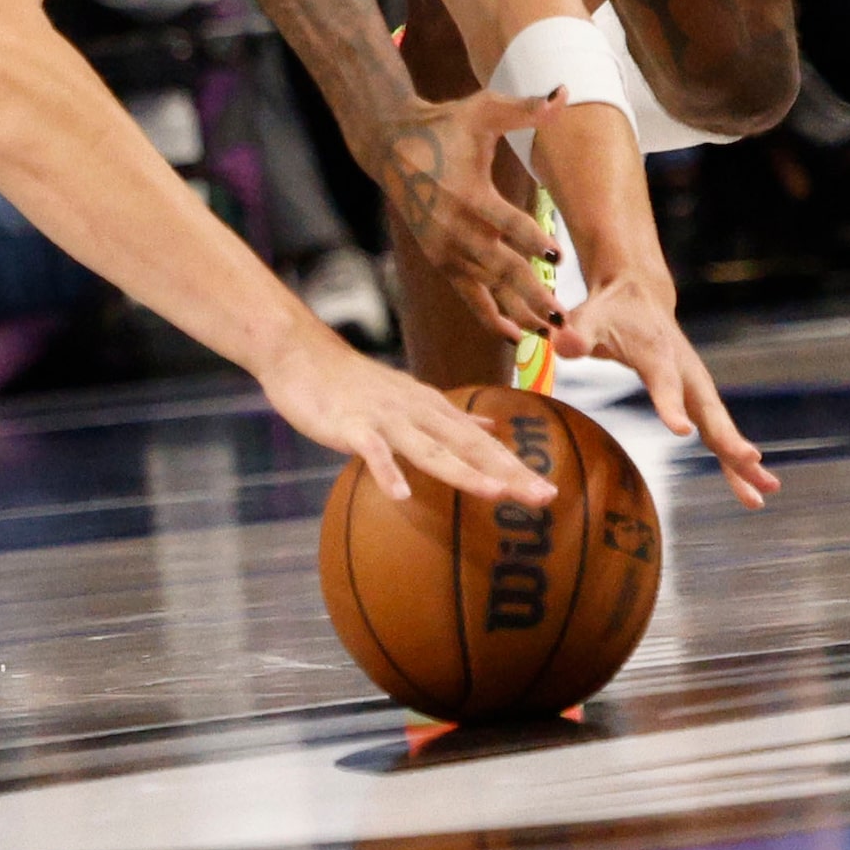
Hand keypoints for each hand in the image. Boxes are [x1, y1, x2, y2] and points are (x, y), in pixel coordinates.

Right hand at [260, 326, 558, 505]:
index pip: (481, 441)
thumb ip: (448, 415)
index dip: (514, 466)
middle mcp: (416, 411)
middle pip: (468, 445)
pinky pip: (372, 451)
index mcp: (431, 408)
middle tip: (544, 497)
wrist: (300, 352)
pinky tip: (401, 496)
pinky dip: (387, 471)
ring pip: (429, 448)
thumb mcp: (408, 395)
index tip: (549, 492)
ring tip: (495, 494)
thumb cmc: (351, 381)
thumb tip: (489, 425)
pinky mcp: (351, 424)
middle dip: (507, 471)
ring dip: (463, 470)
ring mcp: (384, 418)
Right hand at [377, 89, 568, 344]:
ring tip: (553, 334)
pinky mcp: (441, 261)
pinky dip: (492, 317)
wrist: (391, 146)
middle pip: (500, 267)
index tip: (558, 257)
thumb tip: (564, 92)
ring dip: (519, 311)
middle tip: (563, 318)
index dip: (532, 239)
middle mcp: (455, 228)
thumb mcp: (483, 110)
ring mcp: (446, 249)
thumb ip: (525, 108)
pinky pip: (469, 296)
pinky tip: (519, 338)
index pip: (505, 222)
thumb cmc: (446, 125)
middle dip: (532, 294)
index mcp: (468, 193)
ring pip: (488, 289)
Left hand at [561, 275, 780, 508]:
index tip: (682, 431)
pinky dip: (735, 460)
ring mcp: (697, 386)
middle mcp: (686, 372)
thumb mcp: (587, 318)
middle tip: (750, 462)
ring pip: (721, 426)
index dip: (671, 405)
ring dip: (742, 459)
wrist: (639, 295)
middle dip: (729, 437)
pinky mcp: (699, 398)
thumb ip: (576, 333)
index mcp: (657, 354)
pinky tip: (752, 488)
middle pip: (709, 409)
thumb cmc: (609, 311)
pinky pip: (718, 432)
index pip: (665, 382)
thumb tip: (562, 344)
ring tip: (765, 492)